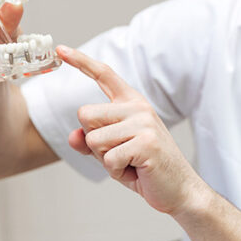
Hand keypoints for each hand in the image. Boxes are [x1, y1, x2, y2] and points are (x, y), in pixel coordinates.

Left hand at [57, 45, 205, 215]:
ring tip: (130, 163)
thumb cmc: (146, 169)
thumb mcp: (113, 153)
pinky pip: (108, 159)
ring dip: (105, 160)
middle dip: (94, 141)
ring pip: (93, 139)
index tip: (61, 50)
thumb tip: (73, 136)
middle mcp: (138, 107)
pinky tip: (136, 171)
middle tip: (120, 153)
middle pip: (85, 115)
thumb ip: (91, 141)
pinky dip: (116, 172)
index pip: (104, 75)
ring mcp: (144, 123)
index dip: (81, 62)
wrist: (179, 190)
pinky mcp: (146, 142)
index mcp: (132, 103)